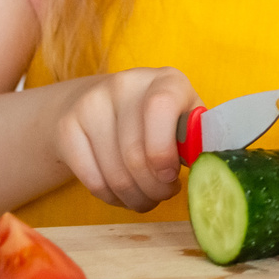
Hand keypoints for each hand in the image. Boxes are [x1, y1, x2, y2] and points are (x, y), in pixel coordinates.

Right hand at [52, 66, 197, 211]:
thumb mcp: (182, 119)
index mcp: (165, 80)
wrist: (98, 104)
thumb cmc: (156, 120)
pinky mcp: (67, 127)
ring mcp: (91, 104)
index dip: (164, 151)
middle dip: (155, 188)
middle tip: (163, 194)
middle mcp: (125, 85)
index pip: (161, 108)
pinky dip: (111, 198)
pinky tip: (122, 193)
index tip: (171, 176)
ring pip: (115, 175)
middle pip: (136, 155)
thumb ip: (196, 139)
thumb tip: (211, 167)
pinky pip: (92, 180)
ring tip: (146, 197)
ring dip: (135, 198)